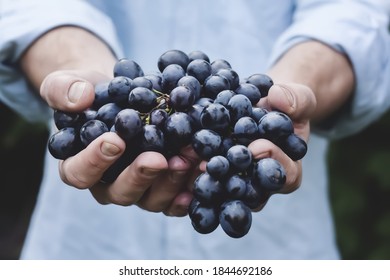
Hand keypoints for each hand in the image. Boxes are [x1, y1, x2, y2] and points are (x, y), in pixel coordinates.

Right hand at [41, 70, 200, 215]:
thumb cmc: (91, 94)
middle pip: (120, 192)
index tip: (115, 140)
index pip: (79, 173)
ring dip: (171, 181)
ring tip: (189, 158)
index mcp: (79, 165)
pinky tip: (203, 173)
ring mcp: (138, 188)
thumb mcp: (68, 83)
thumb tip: (80, 98)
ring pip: (152, 198)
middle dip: (140, 176)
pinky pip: (176, 198)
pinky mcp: (162, 187)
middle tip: (158, 159)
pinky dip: (190, 188)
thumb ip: (63, 90)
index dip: (94, 161)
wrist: (121, 95)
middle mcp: (108, 184)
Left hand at [199, 82, 316, 210]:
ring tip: (191, 163)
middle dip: (232, 178)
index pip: (285, 175)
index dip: (273, 162)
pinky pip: (205, 177)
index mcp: (287, 170)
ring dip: (207, 178)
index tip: (257, 146)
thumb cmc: (284, 106)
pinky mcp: (216, 174)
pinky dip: (190, 169)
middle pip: (250, 191)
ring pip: (224, 190)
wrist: (263, 106)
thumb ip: (296, 100)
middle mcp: (261, 184)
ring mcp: (237, 181)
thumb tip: (278, 98)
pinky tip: (176, 159)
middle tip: (214, 164)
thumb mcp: (298, 98)